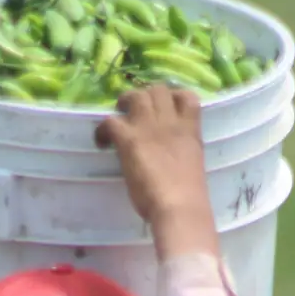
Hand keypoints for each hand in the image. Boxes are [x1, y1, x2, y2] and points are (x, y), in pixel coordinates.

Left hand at [94, 86, 213, 248]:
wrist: (180, 205)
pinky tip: (102, 143)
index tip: (166, 106)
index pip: (188, 97)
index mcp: (190, 130)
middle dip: (145, 96)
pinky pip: (110, 121)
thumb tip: (168, 157)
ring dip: (124, 104)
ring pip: (136, 96)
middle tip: (135, 111)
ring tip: (118, 120)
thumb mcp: (191, 164)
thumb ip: (181, 151)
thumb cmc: (189, 196)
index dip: (174, 96)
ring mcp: (149, 127)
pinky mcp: (129, 139)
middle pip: (158, 90)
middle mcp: (170, 122)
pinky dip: (102, 129)